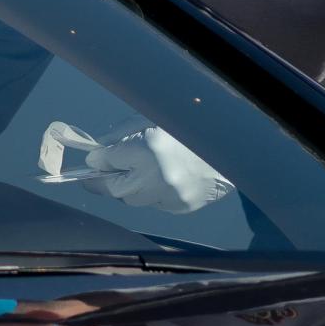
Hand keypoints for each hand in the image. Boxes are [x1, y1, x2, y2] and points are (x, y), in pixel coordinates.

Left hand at [82, 126, 232, 213]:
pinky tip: (162, 177)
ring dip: (129, 186)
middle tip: (96, 173)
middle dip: (104, 180)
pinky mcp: (181, 207)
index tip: (93, 158)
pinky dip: (151, 192)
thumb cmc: (190, 124)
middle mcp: (156, 178)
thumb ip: (122, 135)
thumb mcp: (152, 118)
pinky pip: (155, 203)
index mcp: (147, 150)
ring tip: (137, 171)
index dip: (97, 159)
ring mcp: (170, 196)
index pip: (105, 161)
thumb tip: (98, 151)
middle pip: (113, 188)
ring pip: (134, 199)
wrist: (232, 143)